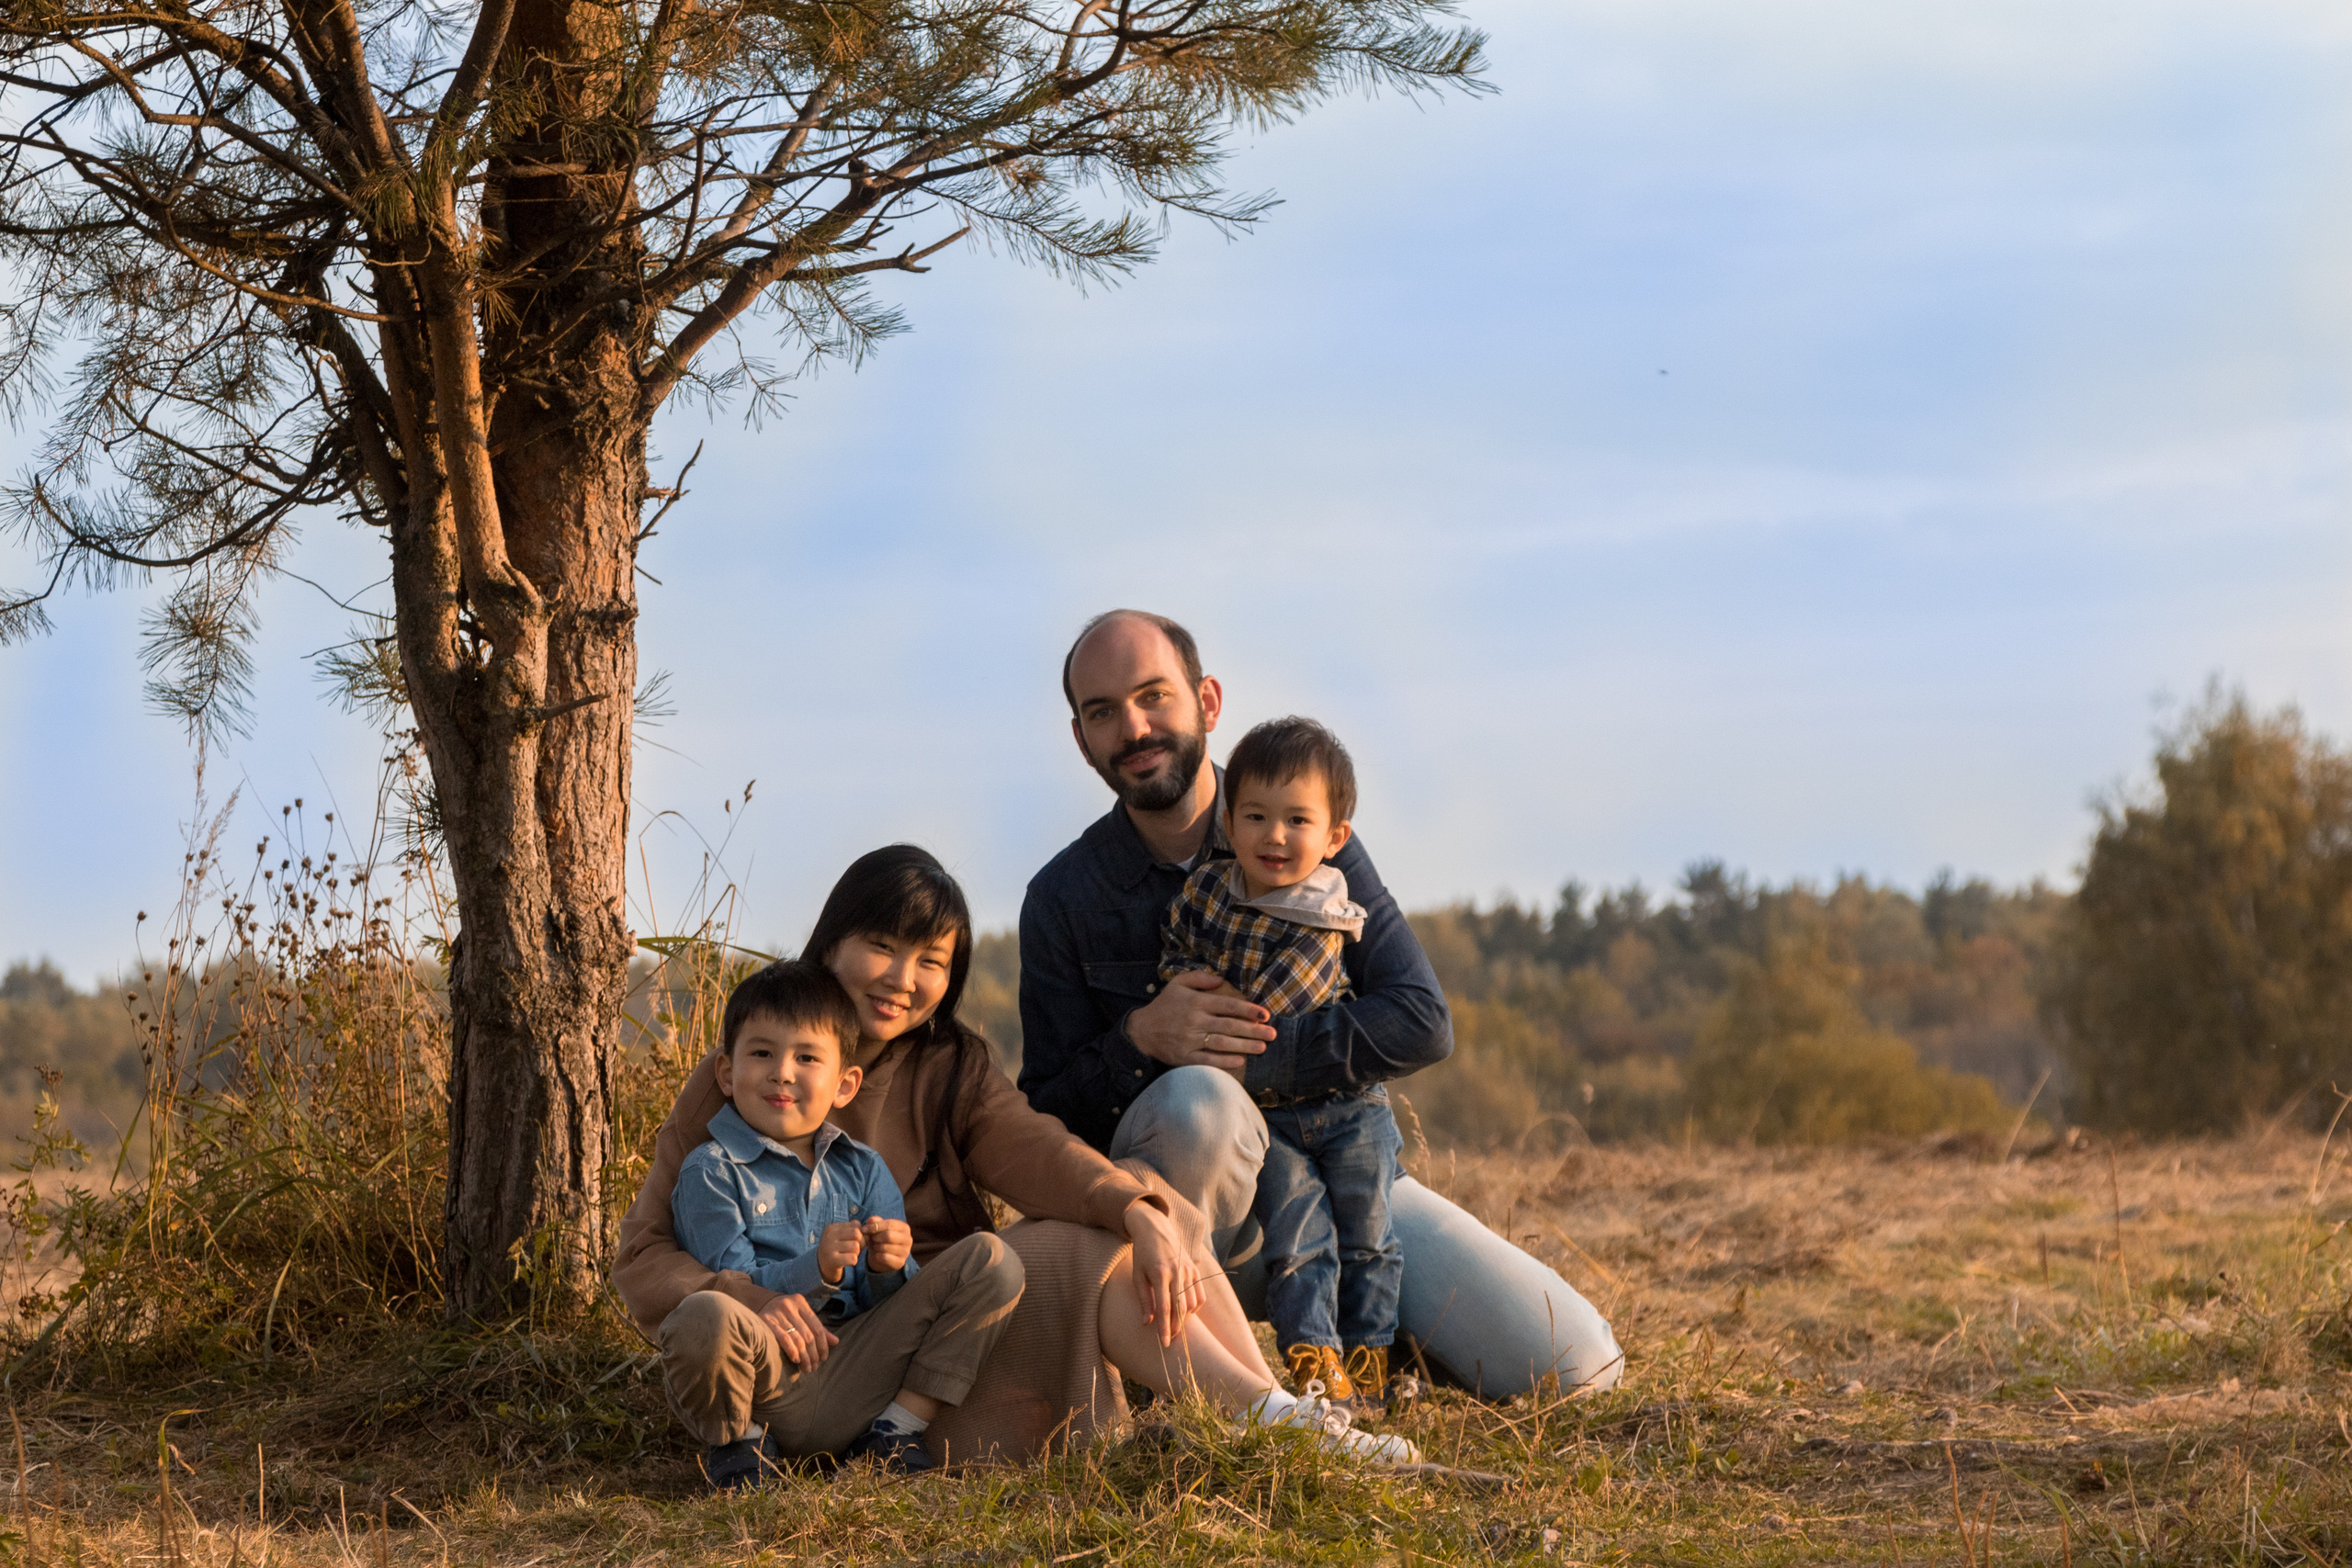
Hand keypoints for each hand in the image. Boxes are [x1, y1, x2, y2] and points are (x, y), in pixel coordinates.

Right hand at [755, 1290, 837, 1367]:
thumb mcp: (800, 1316)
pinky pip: (783, 1339)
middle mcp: (789, 1306)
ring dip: (804, 1357)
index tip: (823, 1358)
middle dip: (814, 1354)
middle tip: (814, 1367)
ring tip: (807, 1368)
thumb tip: (835, 1342)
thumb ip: (817, 1328)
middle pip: (808, 1335)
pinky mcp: (766, 1322)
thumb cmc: (783, 1314)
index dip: (823, 1345)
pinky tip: (796, 1360)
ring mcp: (777, 1313)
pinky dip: (792, 1351)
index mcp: (800, 1302)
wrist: (757, 1306)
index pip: (817, 1327)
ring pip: (798, 1340)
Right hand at [816, 1221, 864, 1284]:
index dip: (860, 1234)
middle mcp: (829, 1236)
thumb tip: (868, 1231)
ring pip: (855, 1246)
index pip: (856, 1225)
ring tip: (849, 1255)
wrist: (821, 1267)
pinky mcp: (832, 1260)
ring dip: (856, 1253)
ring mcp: (829, 1248)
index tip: (854, 1241)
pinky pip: (853, 1258)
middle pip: (856, 1234)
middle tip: (854, 1250)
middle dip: (860, 1242)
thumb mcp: (842, 1237)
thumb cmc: (836, 1250)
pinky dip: (854, 1261)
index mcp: (832, 1228)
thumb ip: (854, 1231)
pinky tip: (847, 1262)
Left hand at [864, 1215, 913, 1273]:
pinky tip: (877, 1255)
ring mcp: (906, 1251)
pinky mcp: (901, 1262)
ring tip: (875, 1246)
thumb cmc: (880, 1238)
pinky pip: (885, 1258)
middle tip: (871, 1239)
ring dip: (876, 1247)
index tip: (864, 1229)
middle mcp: (908, 1239)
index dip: (875, 1226)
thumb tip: (870, 1220)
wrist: (882, 1256)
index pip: (890, 1224)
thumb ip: (874, 1222)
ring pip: (885, 1247)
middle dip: (876, 1237)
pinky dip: (877, 1256)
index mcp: (904, 1227)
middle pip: (888, 1235)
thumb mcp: (877, 1228)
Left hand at [1123, 1198, 1204, 1346]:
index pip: (1164, 1308)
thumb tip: (1147, 1323)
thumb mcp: (1137, 1276)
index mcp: (1160, 1273)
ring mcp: (1189, 1270)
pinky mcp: (1196, 1270)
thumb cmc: (1142, 1254)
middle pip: (1181, 1308)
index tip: (1163, 1343)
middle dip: (1176, 1328)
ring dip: (1185, 1319)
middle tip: (1169, 1339)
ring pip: (1192, 1303)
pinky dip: (1195, 1307)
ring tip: (1175, 1326)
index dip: (1164, 1328)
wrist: (1155, 1230)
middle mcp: (1177, 1272)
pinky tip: (1185, 1312)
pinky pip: (1200, 1295)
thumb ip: (1144, 1300)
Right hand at [1127, 970, 1273, 1078]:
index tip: (1265, 1014)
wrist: (1141, 1031)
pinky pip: (1207, 1060)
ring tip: (1262, 1047)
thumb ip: (1199, 978)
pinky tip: (1240, 1061)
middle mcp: (1194, 1020)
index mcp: (1196, 1002)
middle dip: (1253, 1030)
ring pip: (1222, 1043)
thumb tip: (1221, 978)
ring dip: (1244, 1045)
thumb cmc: (1164, 1005)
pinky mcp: (1184, 1057)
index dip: (1248, 1010)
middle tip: (1272, 1034)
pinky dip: (1224, 1061)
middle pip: (1229, 1025)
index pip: (1227, 1005)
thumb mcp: (1178, 984)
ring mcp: (1189, 1040)